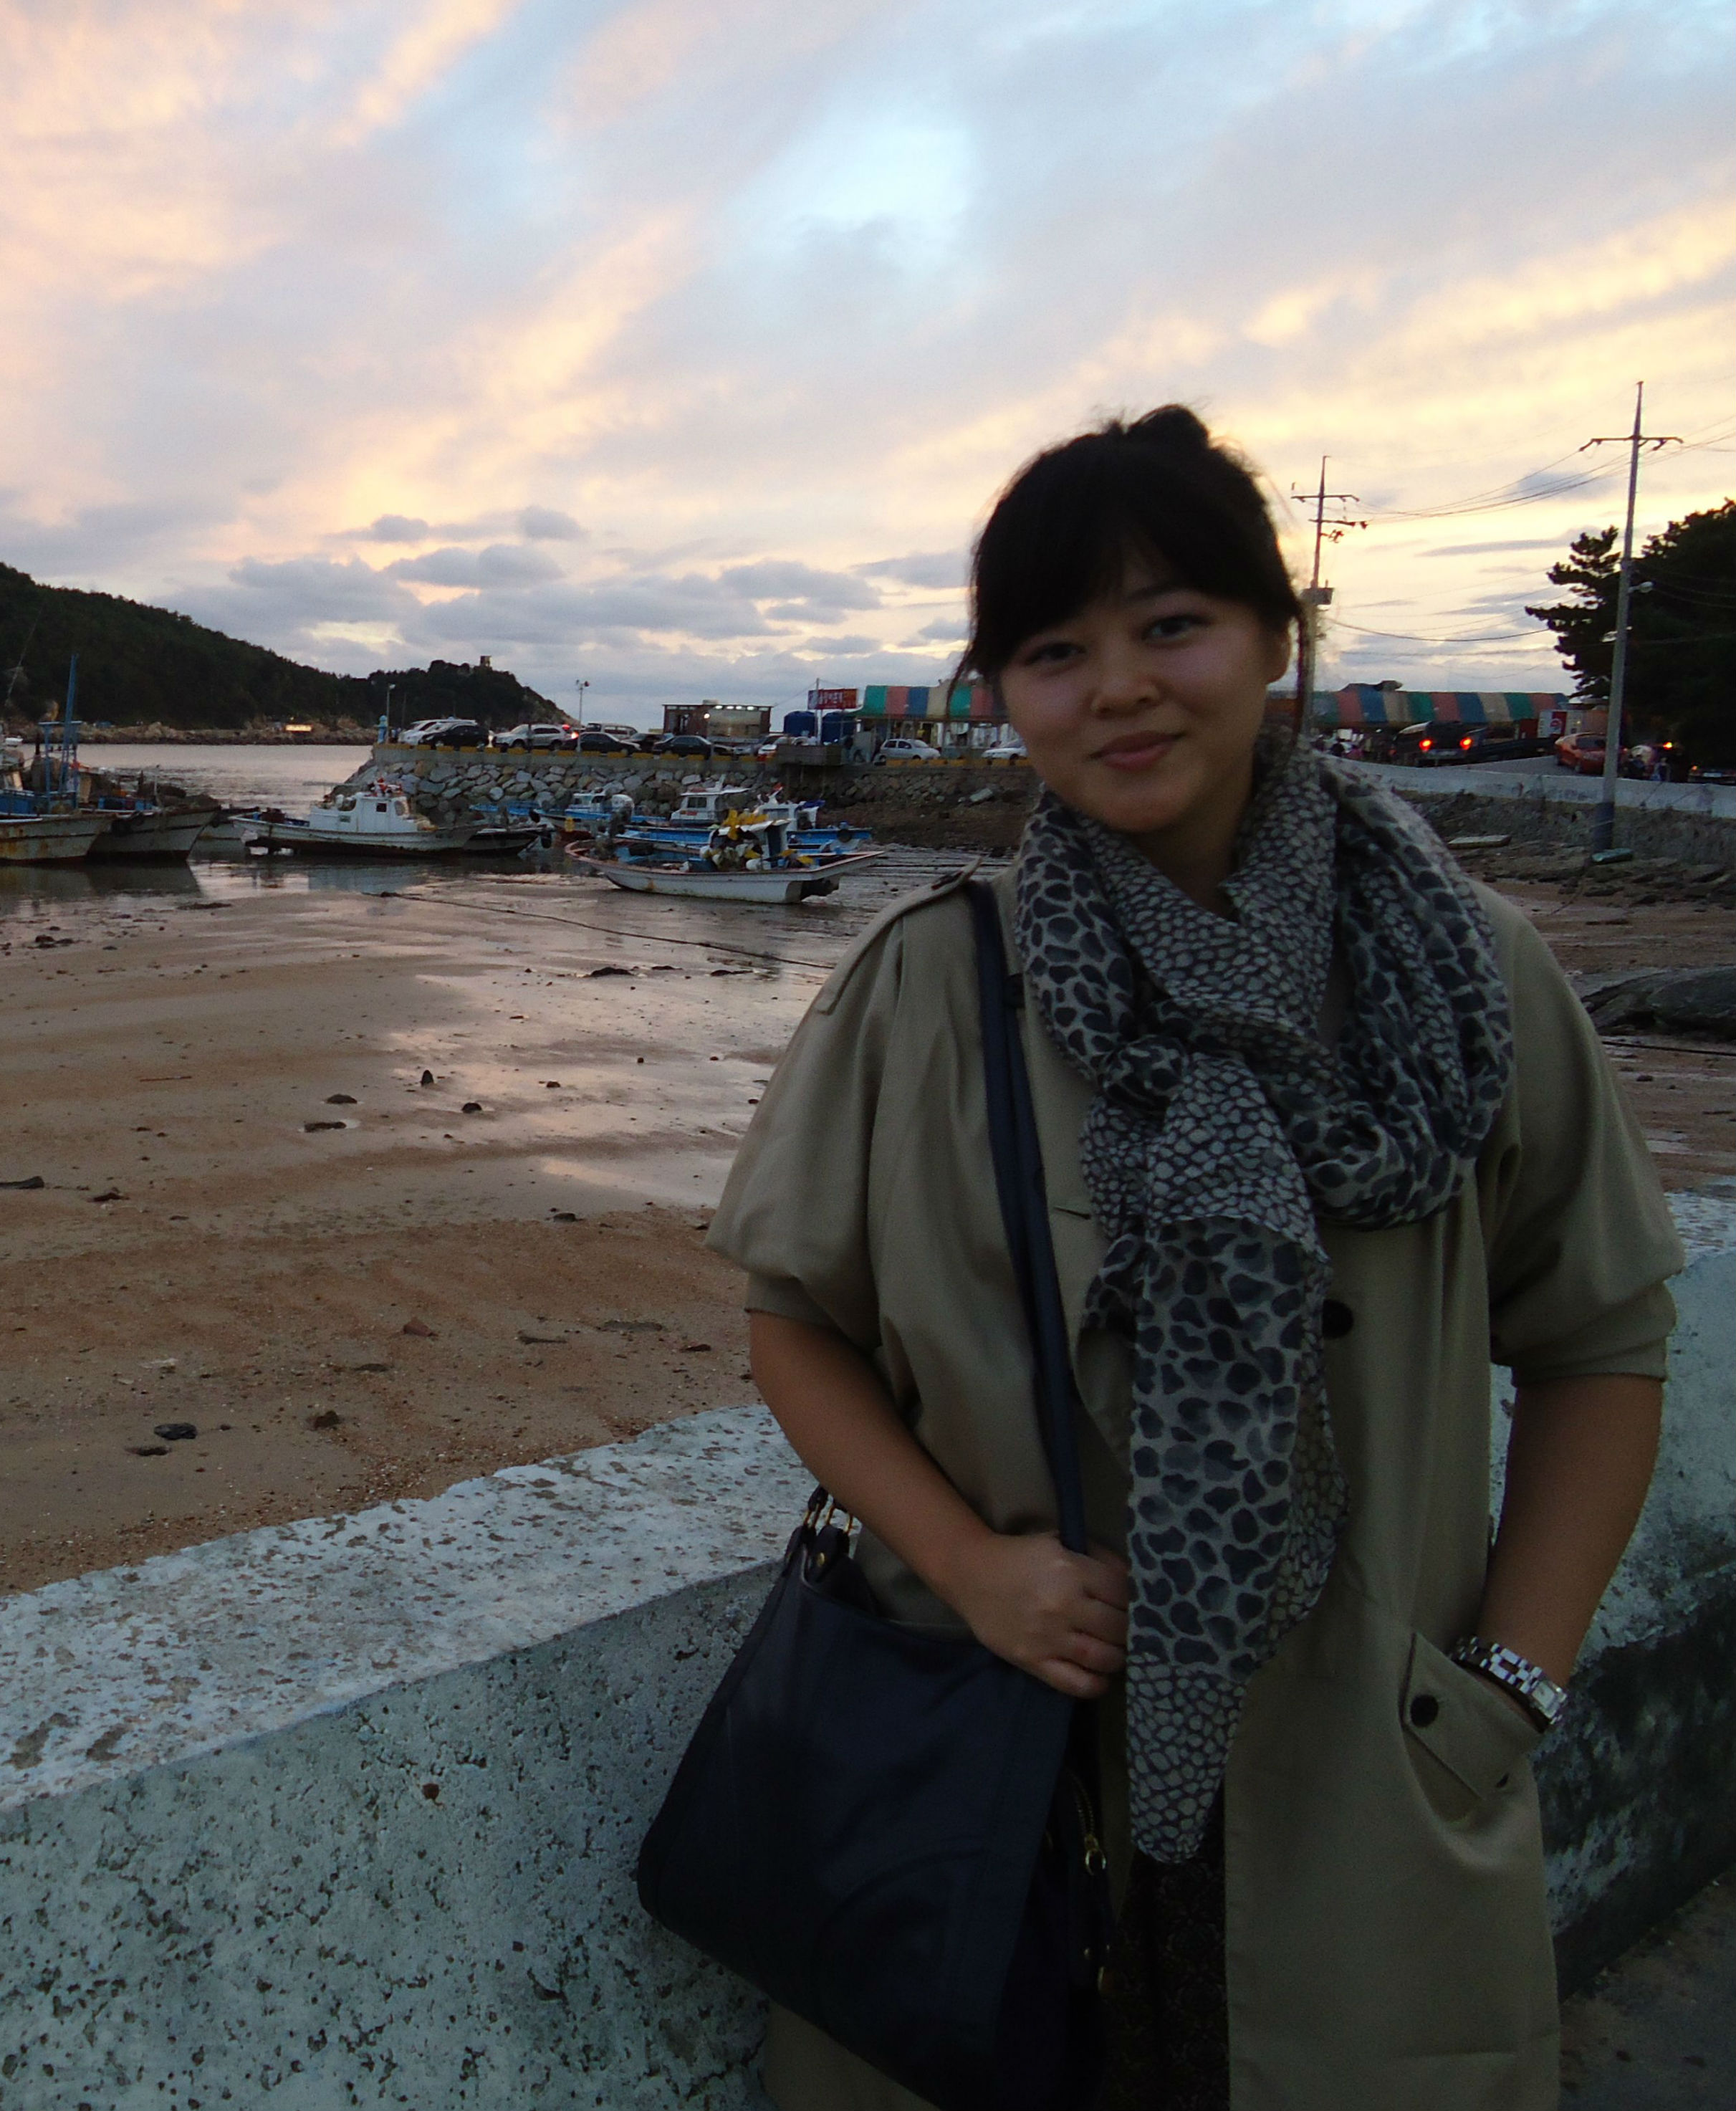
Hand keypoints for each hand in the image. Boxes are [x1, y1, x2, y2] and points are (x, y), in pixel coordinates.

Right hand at [941, 1532, 1129, 1699]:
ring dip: (1117, 1657)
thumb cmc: (1022, 1557)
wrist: (972, 1575)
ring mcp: (1048, 1637)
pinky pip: (1075, 1683)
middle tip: (1128, 1630)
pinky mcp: (1033, 1661)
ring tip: (1115, 1650)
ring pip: (1103, 1657)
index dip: (1135, 1600)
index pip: (1123, 1593)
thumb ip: (1099, 1558)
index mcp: (1072, 1570)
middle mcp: (1063, 1605)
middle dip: (1129, 1629)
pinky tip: (1100, 1676)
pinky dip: (1095, 1684)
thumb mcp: (1061, 1543)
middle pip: (1118, 1627)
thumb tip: (1136, 1581)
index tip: (1135, 1605)